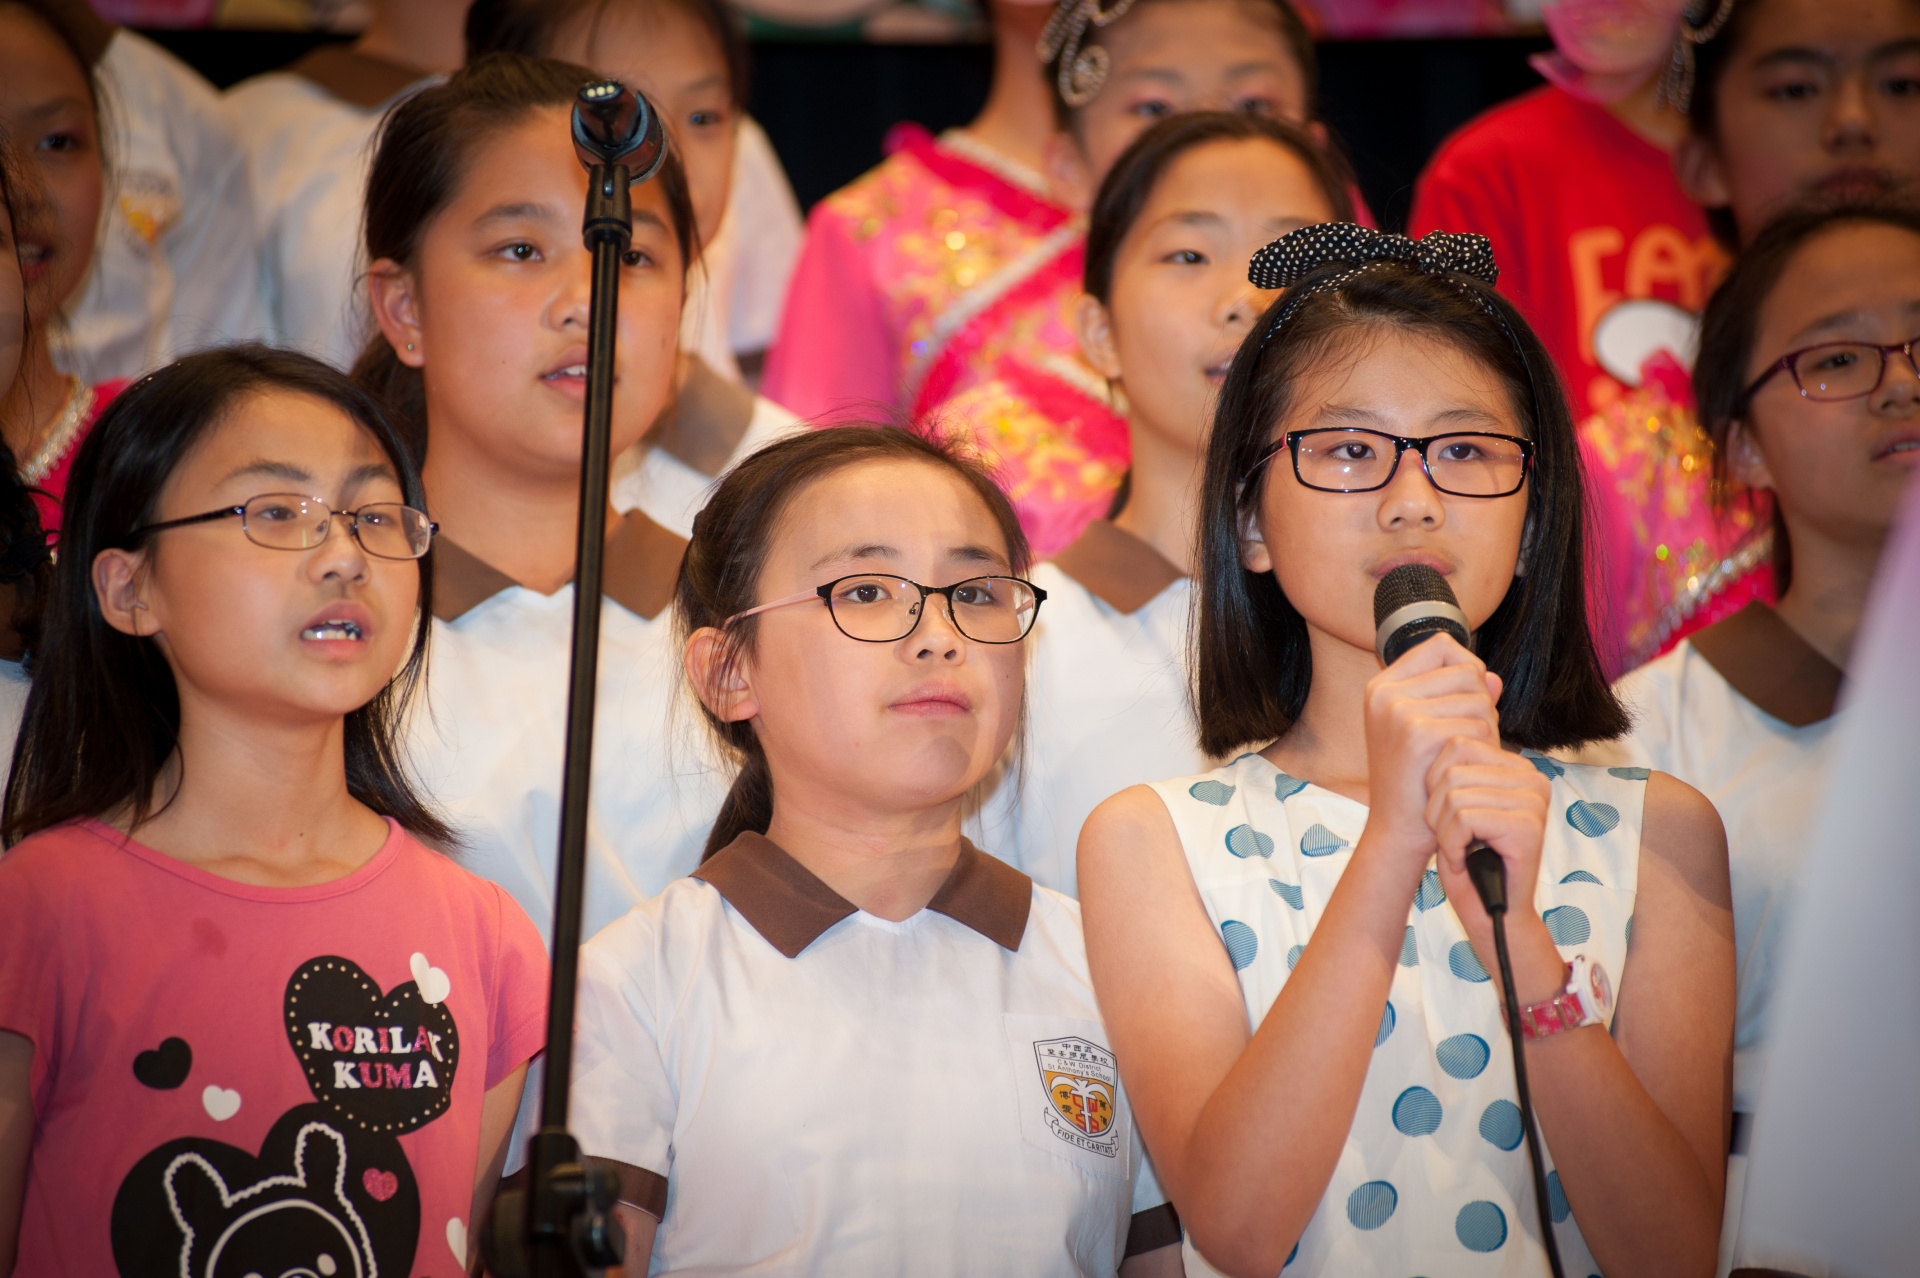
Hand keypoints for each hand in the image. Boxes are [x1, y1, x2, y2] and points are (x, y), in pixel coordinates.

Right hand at [1360, 634, 1502, 871]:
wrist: (1397, 830)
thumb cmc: (1415, 782)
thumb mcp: (1426, 732)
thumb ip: (1458, 698)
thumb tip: (1493, 678)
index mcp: (1382, 686)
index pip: (1442, 646)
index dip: (1467, 668)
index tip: (1464, 700)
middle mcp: (1386, 692)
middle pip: (1467, 669)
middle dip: (1481, 702)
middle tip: (1466, 739)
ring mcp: (1400, 711)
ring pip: (1480, 698)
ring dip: (1487, 728)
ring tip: (1463, 755)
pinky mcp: (1420, 734)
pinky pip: (1480, 725)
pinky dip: (1484, 748)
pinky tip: (1463, 768)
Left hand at [1425, 733, 1559, 981]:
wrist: (1488, 912)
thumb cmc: (1465, 855)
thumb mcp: (1452, 800)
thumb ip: (1450, 762)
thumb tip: (1442, 723)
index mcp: (1516, 766)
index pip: (1454, 743)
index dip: (1434, 784)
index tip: (1449, 814)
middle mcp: (1532, 778)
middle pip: (1450, 765)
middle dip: (1436, 807)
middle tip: (1454, 834)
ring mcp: (1534, 801)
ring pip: (1453, 792)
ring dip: (1443, 828)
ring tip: (1461, 847)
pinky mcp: (1528, 827)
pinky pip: (1463, 817)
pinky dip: (1451, 844)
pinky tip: (1466, 858)